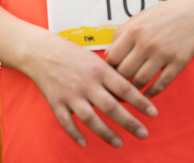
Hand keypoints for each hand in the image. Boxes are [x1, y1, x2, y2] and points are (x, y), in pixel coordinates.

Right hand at [26, 32, 155, 147]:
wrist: (40, 51)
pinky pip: (66, 122)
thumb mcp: (94, 60)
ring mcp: (70, 94)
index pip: (124, 88)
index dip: (140, 102)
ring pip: (90, 119)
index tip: (153, 113)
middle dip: (129, 122)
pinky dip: (75, 134)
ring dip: (106, 133)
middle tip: (143, 133)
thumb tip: (129, 95)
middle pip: (111, 107)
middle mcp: (85, 83)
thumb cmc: (70, 54)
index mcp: (98, 70)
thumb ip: (110, 76)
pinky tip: (84, 143)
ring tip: (119, 143)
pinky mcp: (55, 101)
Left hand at [105, 0, 193, 96]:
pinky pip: (161, 84)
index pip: (113, 58)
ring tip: (130, 94)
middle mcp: (146, 43)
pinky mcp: (179, 62)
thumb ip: (120, 36)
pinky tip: (146, 95)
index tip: (108, 76)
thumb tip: (107, 56)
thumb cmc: (161, 16)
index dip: (108, 70)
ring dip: (134, 90)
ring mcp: (163, 53)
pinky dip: (151, 93)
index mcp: (133, 31)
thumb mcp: (137, 20)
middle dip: (118, 83)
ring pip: (141, 80)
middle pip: (124, 72)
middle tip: (116, 89)